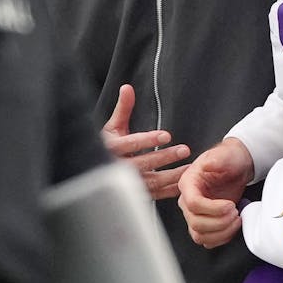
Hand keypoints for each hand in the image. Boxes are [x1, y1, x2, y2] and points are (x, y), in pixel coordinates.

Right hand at [101, 84, 190, 200]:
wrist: (93, 174)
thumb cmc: (106, 146)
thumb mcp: (112, 127)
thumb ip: (123, 109)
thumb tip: (127, 87)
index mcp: (110, 149)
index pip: (129, 144)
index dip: (147, 140)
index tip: (166, 135)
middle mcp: (117, 168)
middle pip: (142, 164)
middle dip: (163, 157)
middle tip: (184, 149)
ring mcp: (126, 184)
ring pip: (149, 182)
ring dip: (171, 175)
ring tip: (189, 168)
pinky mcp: (134, 194)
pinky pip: (153, 195)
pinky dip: (169, 191)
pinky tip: (182, 185)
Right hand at [178, 138, 253, 247]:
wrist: (237, 166)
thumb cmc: (229, 159)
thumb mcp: (225, 155)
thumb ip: (217, 159)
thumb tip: (210, 164)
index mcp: (188, 183)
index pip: (193, 204)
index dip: (213, 208)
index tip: (230, 205)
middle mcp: (188, 200)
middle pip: (196, 223)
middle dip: (219, 222)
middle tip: (235, 212)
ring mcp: (196, 213)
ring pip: (200, 235)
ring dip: (221, 232)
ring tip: (236, 219)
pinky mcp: (205, 222)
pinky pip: (207, 240)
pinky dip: (222, 238)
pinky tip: (233, 226)